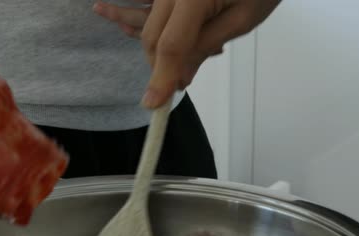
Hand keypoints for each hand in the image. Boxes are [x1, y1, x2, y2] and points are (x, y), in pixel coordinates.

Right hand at [95, 0, 279, 108]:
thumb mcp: (242, 18)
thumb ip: (206, 46)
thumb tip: (179, 78)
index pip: (171, 44)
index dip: (162, 77)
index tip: (154, 104)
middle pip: (154, 35)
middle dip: (162, 66)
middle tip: (180, 84)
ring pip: (148, 22)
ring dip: (155, 47)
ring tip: (166, 66)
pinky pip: (150, 5)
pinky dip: (142, 17)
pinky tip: (117, 20)